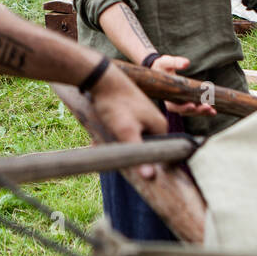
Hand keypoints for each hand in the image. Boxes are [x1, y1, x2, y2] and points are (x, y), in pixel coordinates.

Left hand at [88, 64, 166, 179]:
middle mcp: (154, 122)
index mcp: (161, 127)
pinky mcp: (130, 114)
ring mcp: (142, 118)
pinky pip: (122, 132)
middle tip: (111, 161)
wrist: (101, 78)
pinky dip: (110, 138)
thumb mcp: (126, 130)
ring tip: (98, 148)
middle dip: (127, 155)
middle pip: (144, 149)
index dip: (149, 166)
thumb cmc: (116, 103)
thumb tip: (150, 177)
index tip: (133, 173)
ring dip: (115, 147)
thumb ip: (138, 153)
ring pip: (130, 141)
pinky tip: (95, 143)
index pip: (161, 155)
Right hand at [151, 55, 217, 116]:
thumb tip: (186, 63)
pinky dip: (204, 111)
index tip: (192, 105)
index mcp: (166, 96)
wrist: (160, 69)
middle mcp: (173, 102)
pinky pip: (196, 108)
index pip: (174, 106)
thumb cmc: (161, 66)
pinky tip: (213, 112)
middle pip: (185, 111)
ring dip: (202, 112)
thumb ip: (174, 62)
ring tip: (212, 111)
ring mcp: (181, 103)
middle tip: (207, 107)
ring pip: (192, 112)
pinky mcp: (188, 101)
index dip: (183, 107)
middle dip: (196, 111)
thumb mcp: (165, 62)